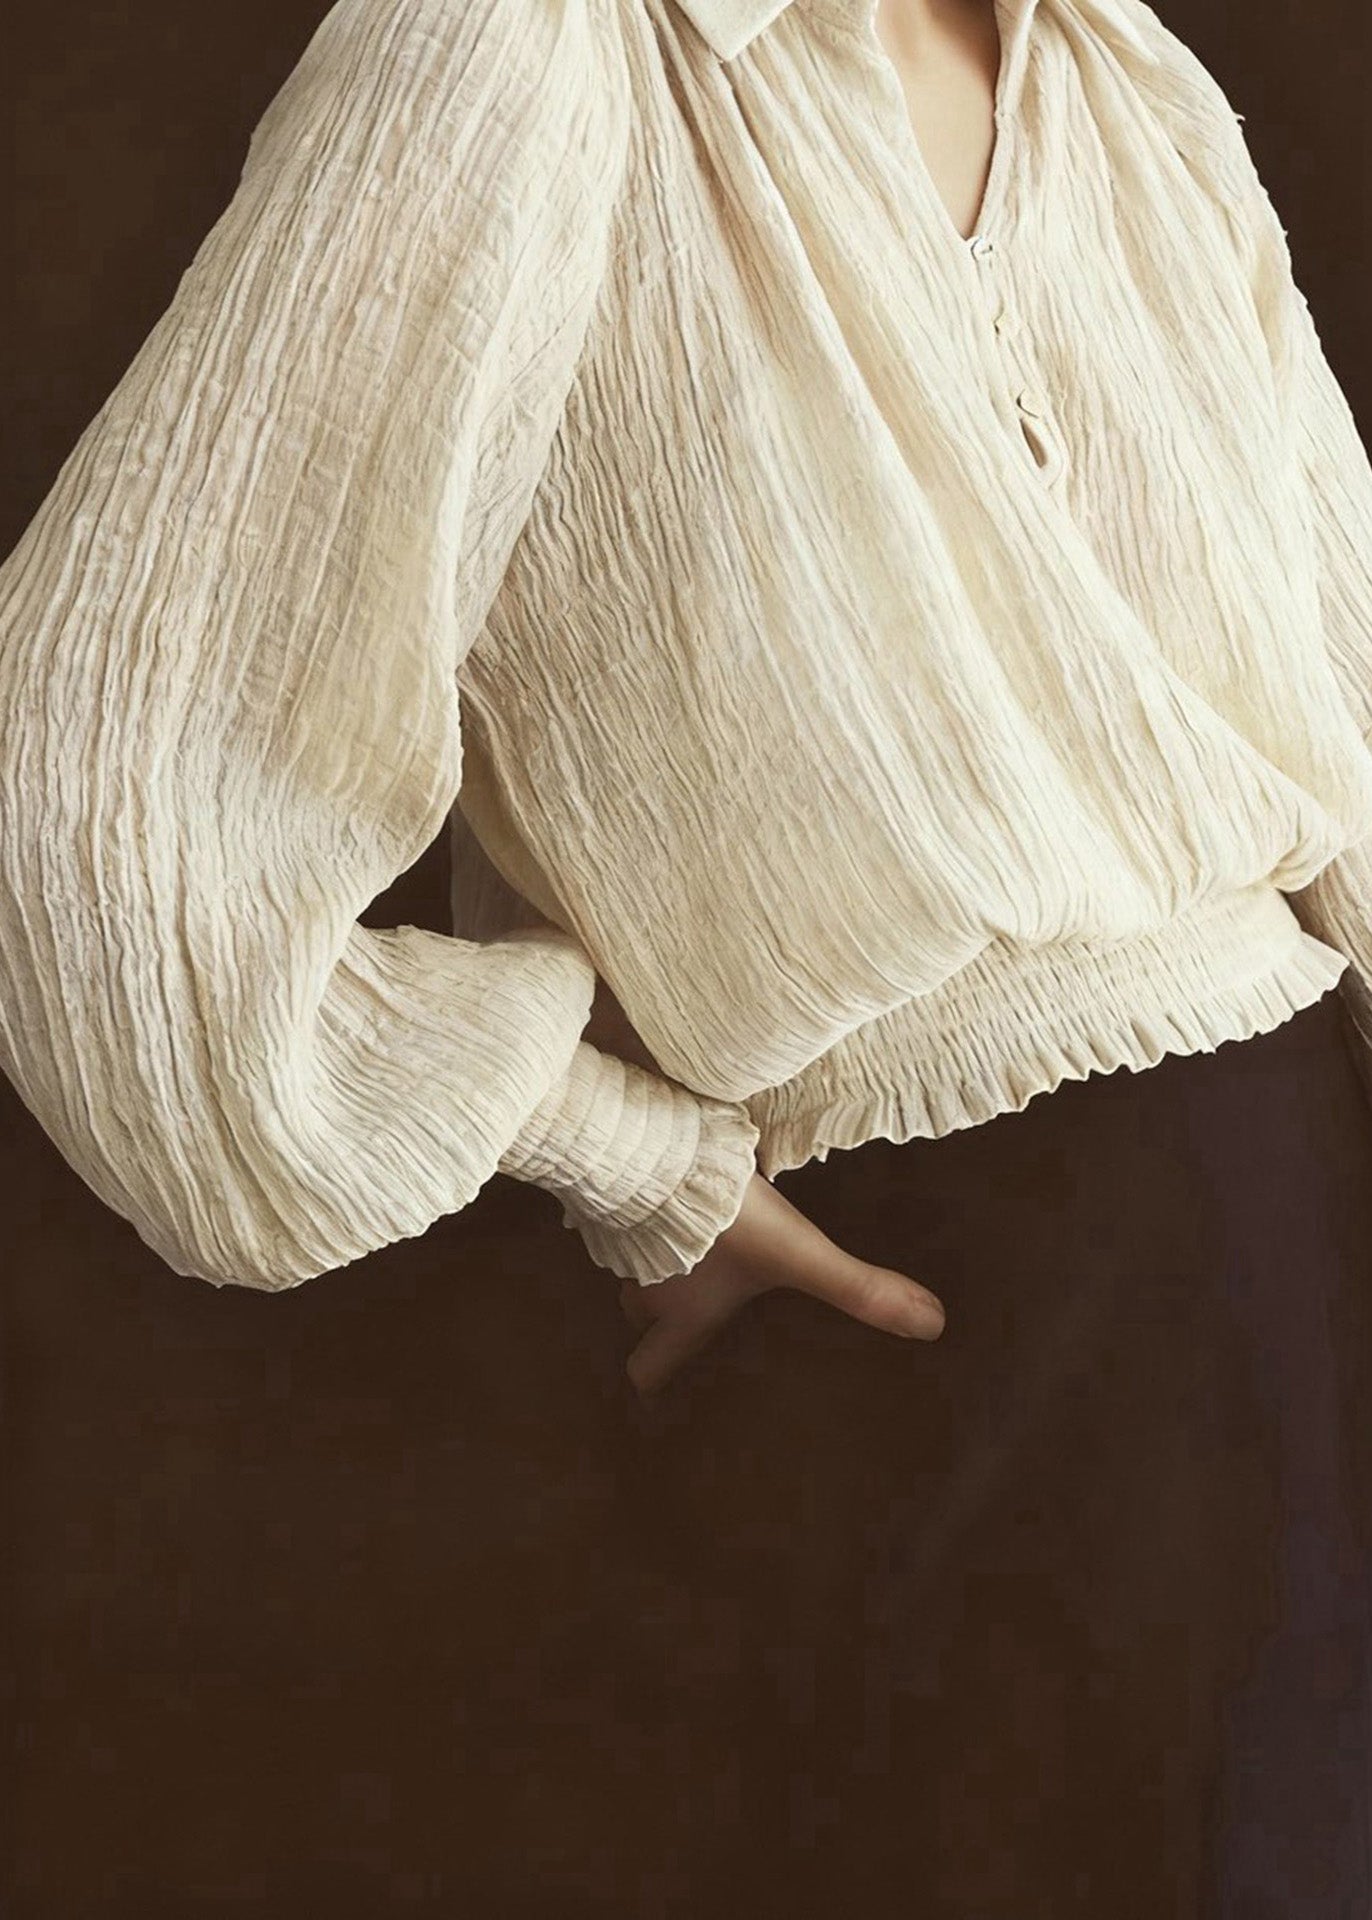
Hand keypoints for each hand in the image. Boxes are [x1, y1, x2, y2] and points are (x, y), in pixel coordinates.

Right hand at [618, 1167, 945, 1400]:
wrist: (656, 1149)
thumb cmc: (723, 1217)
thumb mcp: (797, 1253)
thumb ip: (858, 1288)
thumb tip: (930, 1325)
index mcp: (683, 1314)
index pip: (649, 1368)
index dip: (655, 1380)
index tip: (660, 1390)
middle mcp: (644, 1286)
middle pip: (636, 1314)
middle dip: (657, 1313)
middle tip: (687, 1304)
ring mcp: (622, 1240)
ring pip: (629, 1265)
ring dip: (654, 1259)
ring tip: (690, 1245)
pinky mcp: (614, 1193)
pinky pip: (622, 1216)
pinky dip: (643, 1214)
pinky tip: (671, 1192)